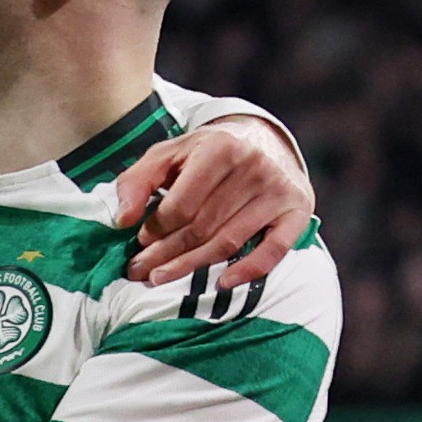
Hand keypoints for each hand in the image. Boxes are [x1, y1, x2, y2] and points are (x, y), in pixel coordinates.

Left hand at [115, 116, 313, 289]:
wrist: (262, 138)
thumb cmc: (205, 152)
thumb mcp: (167, 154)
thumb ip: (137, 181)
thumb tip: (123, 220)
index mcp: (220, 149)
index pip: (181, 204)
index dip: (156, 228)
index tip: (139, 242)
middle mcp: (254, 167)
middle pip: (203, 227)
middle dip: (166, 254)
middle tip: (139, 271)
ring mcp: (278, 191)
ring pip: (230, 242)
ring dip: (192, 266)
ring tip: (160, 278)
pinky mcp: (298, 211)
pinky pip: (274, 250)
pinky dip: (249, 270)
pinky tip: (223, 282)